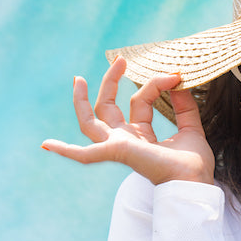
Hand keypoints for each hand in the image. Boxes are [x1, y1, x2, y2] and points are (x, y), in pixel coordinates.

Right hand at [41, 56, 215, 185]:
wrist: (194, 182)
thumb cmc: (193, 165)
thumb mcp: (190, 127)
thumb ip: (184, 105)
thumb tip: (179, 80)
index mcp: (140, 136)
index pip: (140, 101)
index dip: (156, 84)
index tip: (175, 74)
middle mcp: (126, 141)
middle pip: (108, 107)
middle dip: (111, 81)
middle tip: (121, 59)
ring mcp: (117, 146)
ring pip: (89, 123)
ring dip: (81, 101)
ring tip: (79, 79)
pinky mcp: (116, 152)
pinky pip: (86, 154)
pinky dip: (66, 151)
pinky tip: (46, 145)